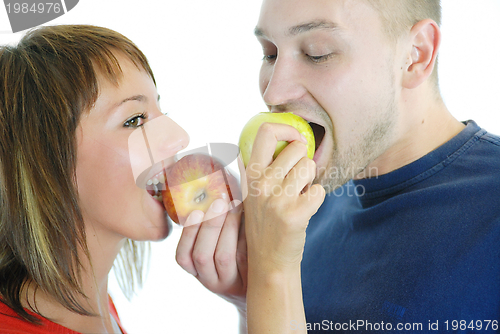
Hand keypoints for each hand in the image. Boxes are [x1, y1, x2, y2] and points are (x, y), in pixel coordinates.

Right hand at [175, 199, 247, 309]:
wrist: (264, 282)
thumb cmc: (237, 255)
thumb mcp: (218, 248)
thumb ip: (213, 227)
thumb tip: (214, 191)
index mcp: (198, 272)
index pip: (183, 256)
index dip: (188, 234)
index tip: (196, 211)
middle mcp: (212, 280)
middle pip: (202, 255)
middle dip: (209, 226)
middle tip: (219, 202)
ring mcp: (232, 282)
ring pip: (223, 256)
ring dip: (228, 227)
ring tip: (236, 205)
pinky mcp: (251, 279)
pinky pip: (246, 256)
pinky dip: (246, 235)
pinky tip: (252, 218)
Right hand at [243, 122, 324, 272]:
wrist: (269, 263)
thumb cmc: (265, 226)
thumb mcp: (250, 195)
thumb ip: (253, 169)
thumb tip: (259, 141)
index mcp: (251, 174)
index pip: (266, 131)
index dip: (287, 129)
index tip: (295, 140)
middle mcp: (261, 183)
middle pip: (297, 148)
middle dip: (304, 161)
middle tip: (297, 181)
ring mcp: (277, 198)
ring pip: (310, 166)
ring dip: (310, 180)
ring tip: (298, 196)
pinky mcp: (295, 213)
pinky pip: (319, 190)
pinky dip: (316, 198)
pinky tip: (305, 209)